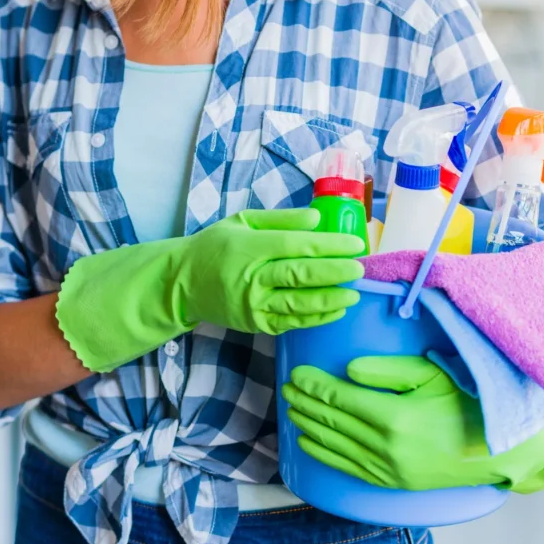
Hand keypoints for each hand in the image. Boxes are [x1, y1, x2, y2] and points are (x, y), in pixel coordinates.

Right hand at [56, 208, 363, 371]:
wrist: (184, 282)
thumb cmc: (217, 246)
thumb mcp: (244, 221)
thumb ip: (282, 220)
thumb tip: (318, 219)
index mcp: (251, 247)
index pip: (297, 246)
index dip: (329, 245)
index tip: (355, 244)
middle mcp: (252, 277)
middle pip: (301, 275)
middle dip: (335, 273)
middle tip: (360, 269)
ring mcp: (254, 305)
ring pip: (298, 303)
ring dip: (330, 300)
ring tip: (354, 293)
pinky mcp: (256, 324)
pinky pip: (291, 322)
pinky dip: (315, 317)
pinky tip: (335, 311)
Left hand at [282, 355, 543, 493]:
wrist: (498, 448)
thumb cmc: (467, 401)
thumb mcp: (430, 374)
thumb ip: (386, 371)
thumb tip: (348, 370)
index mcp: (394, 418)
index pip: (339, 399)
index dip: (314, 385)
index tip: (296, 372)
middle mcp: (387, 449)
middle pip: (332, 423)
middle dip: (305, 403)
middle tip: (286, 386)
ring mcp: (390, 470)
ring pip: (336, 446)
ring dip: (310, 426)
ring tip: (292, 409)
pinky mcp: (395, 483)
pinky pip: (350, 469)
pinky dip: (325, 455)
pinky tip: (310, 444)